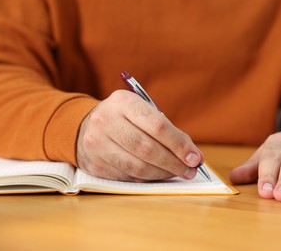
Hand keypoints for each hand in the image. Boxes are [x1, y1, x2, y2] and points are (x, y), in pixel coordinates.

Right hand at [76, 90, 203, 181]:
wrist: (85, 125)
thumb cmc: (124, 119)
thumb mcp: (140, 112)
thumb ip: (164, 129)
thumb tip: (191, 155)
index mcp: (122, 102)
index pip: (157, 126)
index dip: (179, 144)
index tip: (195, 157)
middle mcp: (106, 120)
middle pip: (148, 149)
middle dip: (174, 163)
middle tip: (190, 170)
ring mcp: (96, 143)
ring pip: (138, 167)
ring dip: (162, 173)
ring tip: (177, 173)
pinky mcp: (94, 164)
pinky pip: (127, 177)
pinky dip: (147, 179)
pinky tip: (158, 175)